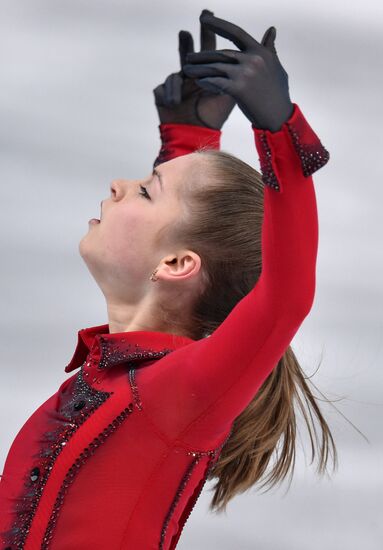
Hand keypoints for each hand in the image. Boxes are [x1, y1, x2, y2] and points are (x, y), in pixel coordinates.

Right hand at [153, 9, 235, 129]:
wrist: (197, 137)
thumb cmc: (214, 116)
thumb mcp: (234, 88)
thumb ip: (247, 65)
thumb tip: (269, 36)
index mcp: (207, 76)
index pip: (209, 51)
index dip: (208, 34)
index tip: (209, 12)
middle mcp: (191, 78)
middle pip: (189, 56)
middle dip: (187, 43)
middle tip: (188, 30)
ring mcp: (177, 86)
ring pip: (176, 73)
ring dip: (179, 81)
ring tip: (183, 86)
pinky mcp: (163, 95)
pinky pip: (165, 86)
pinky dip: (171, 92)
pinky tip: (175, 102)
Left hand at [183, 12, 293, 131]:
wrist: (279, 118)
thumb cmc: (278, 94)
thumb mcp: (276, 67)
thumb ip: (269, 48)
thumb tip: (272, 29)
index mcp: (260, 52)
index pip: (236, 33)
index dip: (218, 24)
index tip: (204, 18)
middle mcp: (252, 59)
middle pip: (221, 53)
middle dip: (202, 56)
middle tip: (188, 57)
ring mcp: (245, 74)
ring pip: (215, 67)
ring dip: (199, 69)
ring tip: (186, 70)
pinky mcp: (239, 89)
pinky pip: (216, 82)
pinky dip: (206, 81)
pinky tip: (199, 82)